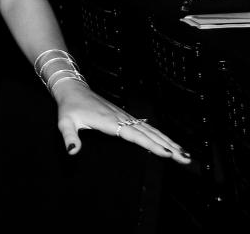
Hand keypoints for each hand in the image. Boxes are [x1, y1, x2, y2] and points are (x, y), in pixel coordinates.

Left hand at [53, 81, 189, 163]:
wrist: (73, 90)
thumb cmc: (69, 108)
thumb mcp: (65, 122)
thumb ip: (69, 137)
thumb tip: (72, 151)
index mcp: (109, 121)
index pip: (133, 135)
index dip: (150, 144)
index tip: (166, 153)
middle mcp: (121, 118)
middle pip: (149, 134)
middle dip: (168, 146)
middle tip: (185, 159)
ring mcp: (125, 117)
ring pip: (150, 130)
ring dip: (168, 141)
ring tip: (184, 154)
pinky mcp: (125, 117)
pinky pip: (146, 128)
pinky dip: (160, 136)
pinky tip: (169, 143)